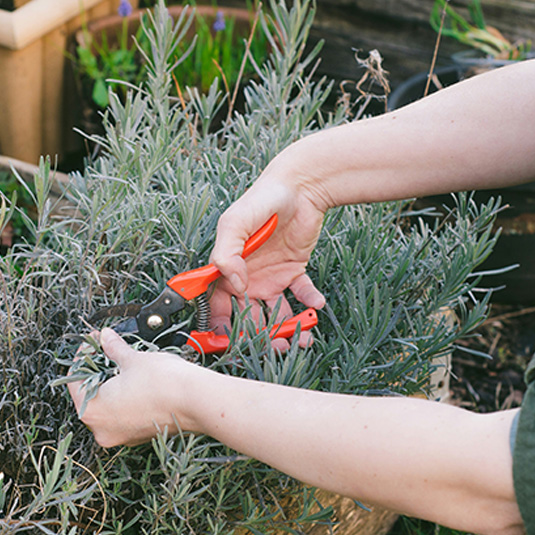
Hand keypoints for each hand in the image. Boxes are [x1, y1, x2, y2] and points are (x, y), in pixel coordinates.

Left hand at [67, 329, 202, 446]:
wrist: (198, 401)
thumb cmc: (164, 382)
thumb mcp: (131, 359)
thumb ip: (112, 348)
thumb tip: (105, 337)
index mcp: (92, 411)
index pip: (74, 380)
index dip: (83, 355)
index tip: (94, 340)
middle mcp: (101, 429)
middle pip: (88, 394)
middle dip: (96, 369)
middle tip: (105, 347)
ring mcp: (120, 436)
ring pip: (106, 405)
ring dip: (110, 383)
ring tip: (121, 362)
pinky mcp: (138, 436)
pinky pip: (122, 414)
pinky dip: (124, 398)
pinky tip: (133, 380)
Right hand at [208, 161, 329, 347]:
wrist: (301, 186)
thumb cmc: (262, 200)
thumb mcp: (236, 222)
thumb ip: (226, 252)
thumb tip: (233, 283)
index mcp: (227, 270)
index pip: (218, 307)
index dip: (222, 328)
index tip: (231, 345)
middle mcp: (247, 278)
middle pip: (249, 318)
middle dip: (261, 338)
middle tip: (277, 348)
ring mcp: (271, 277)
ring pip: (276, 313)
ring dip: (288, 329)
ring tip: (302, 339)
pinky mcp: (294, 271)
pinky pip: (301, 294)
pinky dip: (310, 303)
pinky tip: (316, 304)